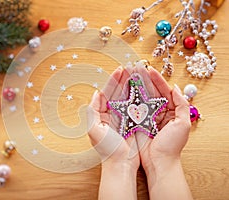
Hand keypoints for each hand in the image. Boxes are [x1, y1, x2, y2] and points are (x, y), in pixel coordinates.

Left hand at [87, 66, 139, 199]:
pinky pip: (138, 107)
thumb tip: (97, 93)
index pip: (108, 92)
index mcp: (102, 114)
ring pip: (129, 97)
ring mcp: (125, 118)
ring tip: (138, 74)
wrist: (120, 164)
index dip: (113, 80)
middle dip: (124, 79)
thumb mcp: (93, 129)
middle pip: (119, 92)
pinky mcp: (135, 123)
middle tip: (131, 67)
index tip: (120, 70)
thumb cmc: (107, 149)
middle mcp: (113, 114)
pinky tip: (145, 89)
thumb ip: (92, 110)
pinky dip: (141, 97)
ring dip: (133, 85)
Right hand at [138, 67, 190, 173]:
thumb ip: (182, 105)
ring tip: (129, 75)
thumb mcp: (183, 124)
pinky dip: (128, 98)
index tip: (149, 69)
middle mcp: (158, 112)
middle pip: (151, 91)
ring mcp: (146, 116)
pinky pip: (132, 108)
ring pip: (141, 97)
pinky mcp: (136, 122)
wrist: (159, 162)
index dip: (157, 79)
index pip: (164, 90)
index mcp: (171, 111)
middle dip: (144, 80)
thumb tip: (175, 88)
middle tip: (136, 68)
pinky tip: (124, 90)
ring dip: (135, 86)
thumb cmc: (172, 146)